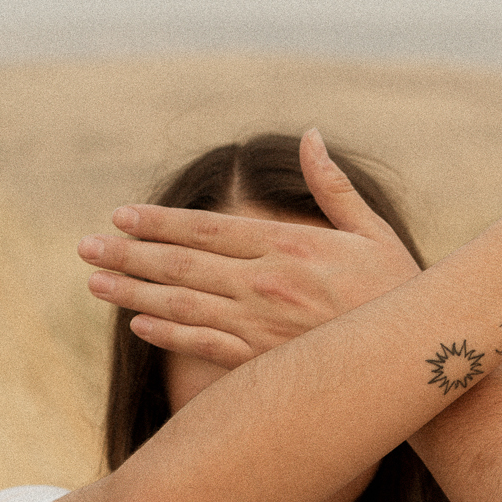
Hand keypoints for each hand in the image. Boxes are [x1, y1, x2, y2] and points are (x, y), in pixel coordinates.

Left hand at [78, 132, 420, 371]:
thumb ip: (332, 187)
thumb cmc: (402, 294)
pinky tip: (138, 326)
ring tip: (95, 283)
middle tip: (84, 248)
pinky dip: (168, 336)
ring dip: (132, 294)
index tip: (120, 217)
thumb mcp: (371, 231)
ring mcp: (262, 328)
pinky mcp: (266, 365)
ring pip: (182, 306)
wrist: (418, 361)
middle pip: (180, 265)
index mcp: (286, 247)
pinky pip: (205, 348)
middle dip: (127, 256)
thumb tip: (311, 136)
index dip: (158, 223)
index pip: (206, 229)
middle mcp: (265, 285)